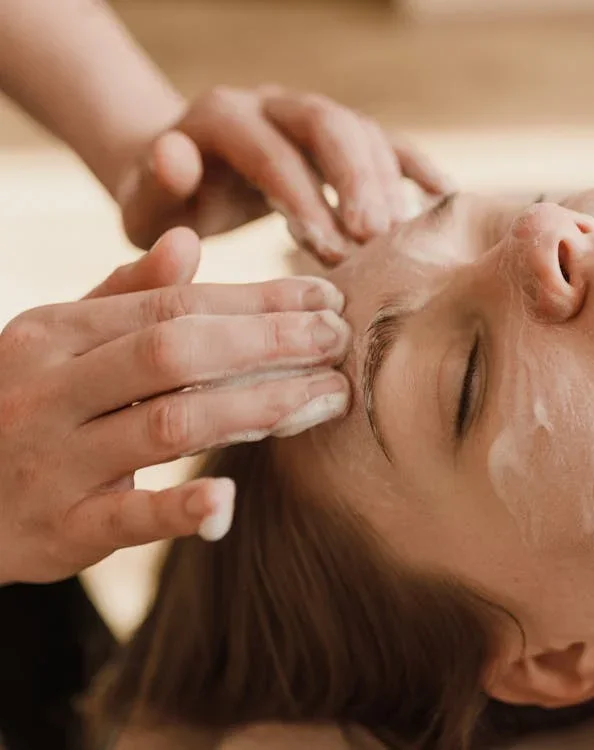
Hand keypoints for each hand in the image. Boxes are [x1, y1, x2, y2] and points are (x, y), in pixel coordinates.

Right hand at [0, 228, 351, 583]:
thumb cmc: (21, 408)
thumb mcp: (55, 343)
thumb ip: (121, 295)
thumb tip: (187, 241)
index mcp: (54, 334)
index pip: (173, 305)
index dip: (256, 301)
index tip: (325, 300)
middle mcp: (50, 389)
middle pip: (177, 353)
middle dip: (268, 342)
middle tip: (339, 341)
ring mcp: (51, 461)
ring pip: (168, 425)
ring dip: (258, 408)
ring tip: (328, 397)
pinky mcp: (58, 530)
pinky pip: (125, 517)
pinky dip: (179, 509)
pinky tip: (230, 499)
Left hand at [115, 85, 452, 264]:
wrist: (186, 178)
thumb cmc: (168, 205)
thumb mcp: (146, 203)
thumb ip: (155, 184)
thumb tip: (179, 156)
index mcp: (222, 117)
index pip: (270, 151)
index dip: (303, 197)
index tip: (327, 249)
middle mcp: (273, 104)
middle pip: (327, 124)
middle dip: (355, 180)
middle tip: (376, 236)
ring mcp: (312, 116)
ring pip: (362, 131)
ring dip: (387, 182)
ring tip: (402, 237)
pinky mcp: (342, 137)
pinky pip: (388, 143)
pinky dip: (417, 168)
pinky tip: (446, 198)